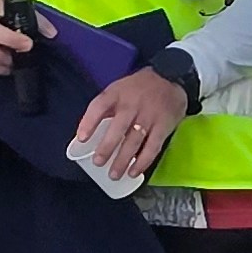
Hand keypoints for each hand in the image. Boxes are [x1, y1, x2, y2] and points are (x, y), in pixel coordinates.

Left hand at [72, 65, 188, 180]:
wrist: (170, 78)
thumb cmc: (138, 89)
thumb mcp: (118, 89)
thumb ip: (105, 108)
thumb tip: (87, 134)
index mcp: (117, 93)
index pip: (99, 106)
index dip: (89, 123)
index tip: (81, 139)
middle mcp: (132, 104)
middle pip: (118, 128)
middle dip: (107, 147)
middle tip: (98, 162)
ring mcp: (149, 116)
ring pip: (134, 141)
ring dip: (123, 160)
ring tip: (114, 174)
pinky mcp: (163, 126)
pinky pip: (152, 147)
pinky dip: (143, 161)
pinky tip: (134, 171)